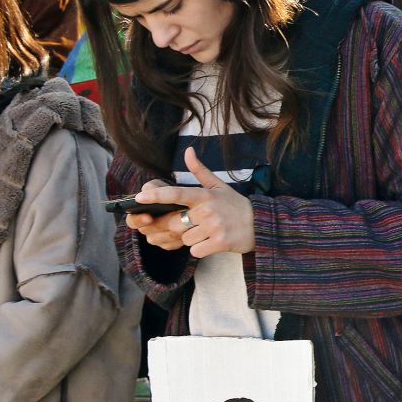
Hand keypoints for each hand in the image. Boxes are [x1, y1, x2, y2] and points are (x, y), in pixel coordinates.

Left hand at [133, 148, 255, 258]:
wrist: (261, 225)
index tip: (140, 197)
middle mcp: (208, 210)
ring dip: (192, 239)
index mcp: (205, 195)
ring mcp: (214, 227)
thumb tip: (188, 151)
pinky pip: (196, 251)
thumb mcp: (219, 186)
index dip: (157, 195)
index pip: (177, 194)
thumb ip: (200, 170)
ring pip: (185, 239)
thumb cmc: (236, 206)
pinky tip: (212, 243)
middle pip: (175, 223)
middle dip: (178, 227)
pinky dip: (201, 249)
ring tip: (208, 232)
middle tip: (194, 225)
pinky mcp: (219, 243)